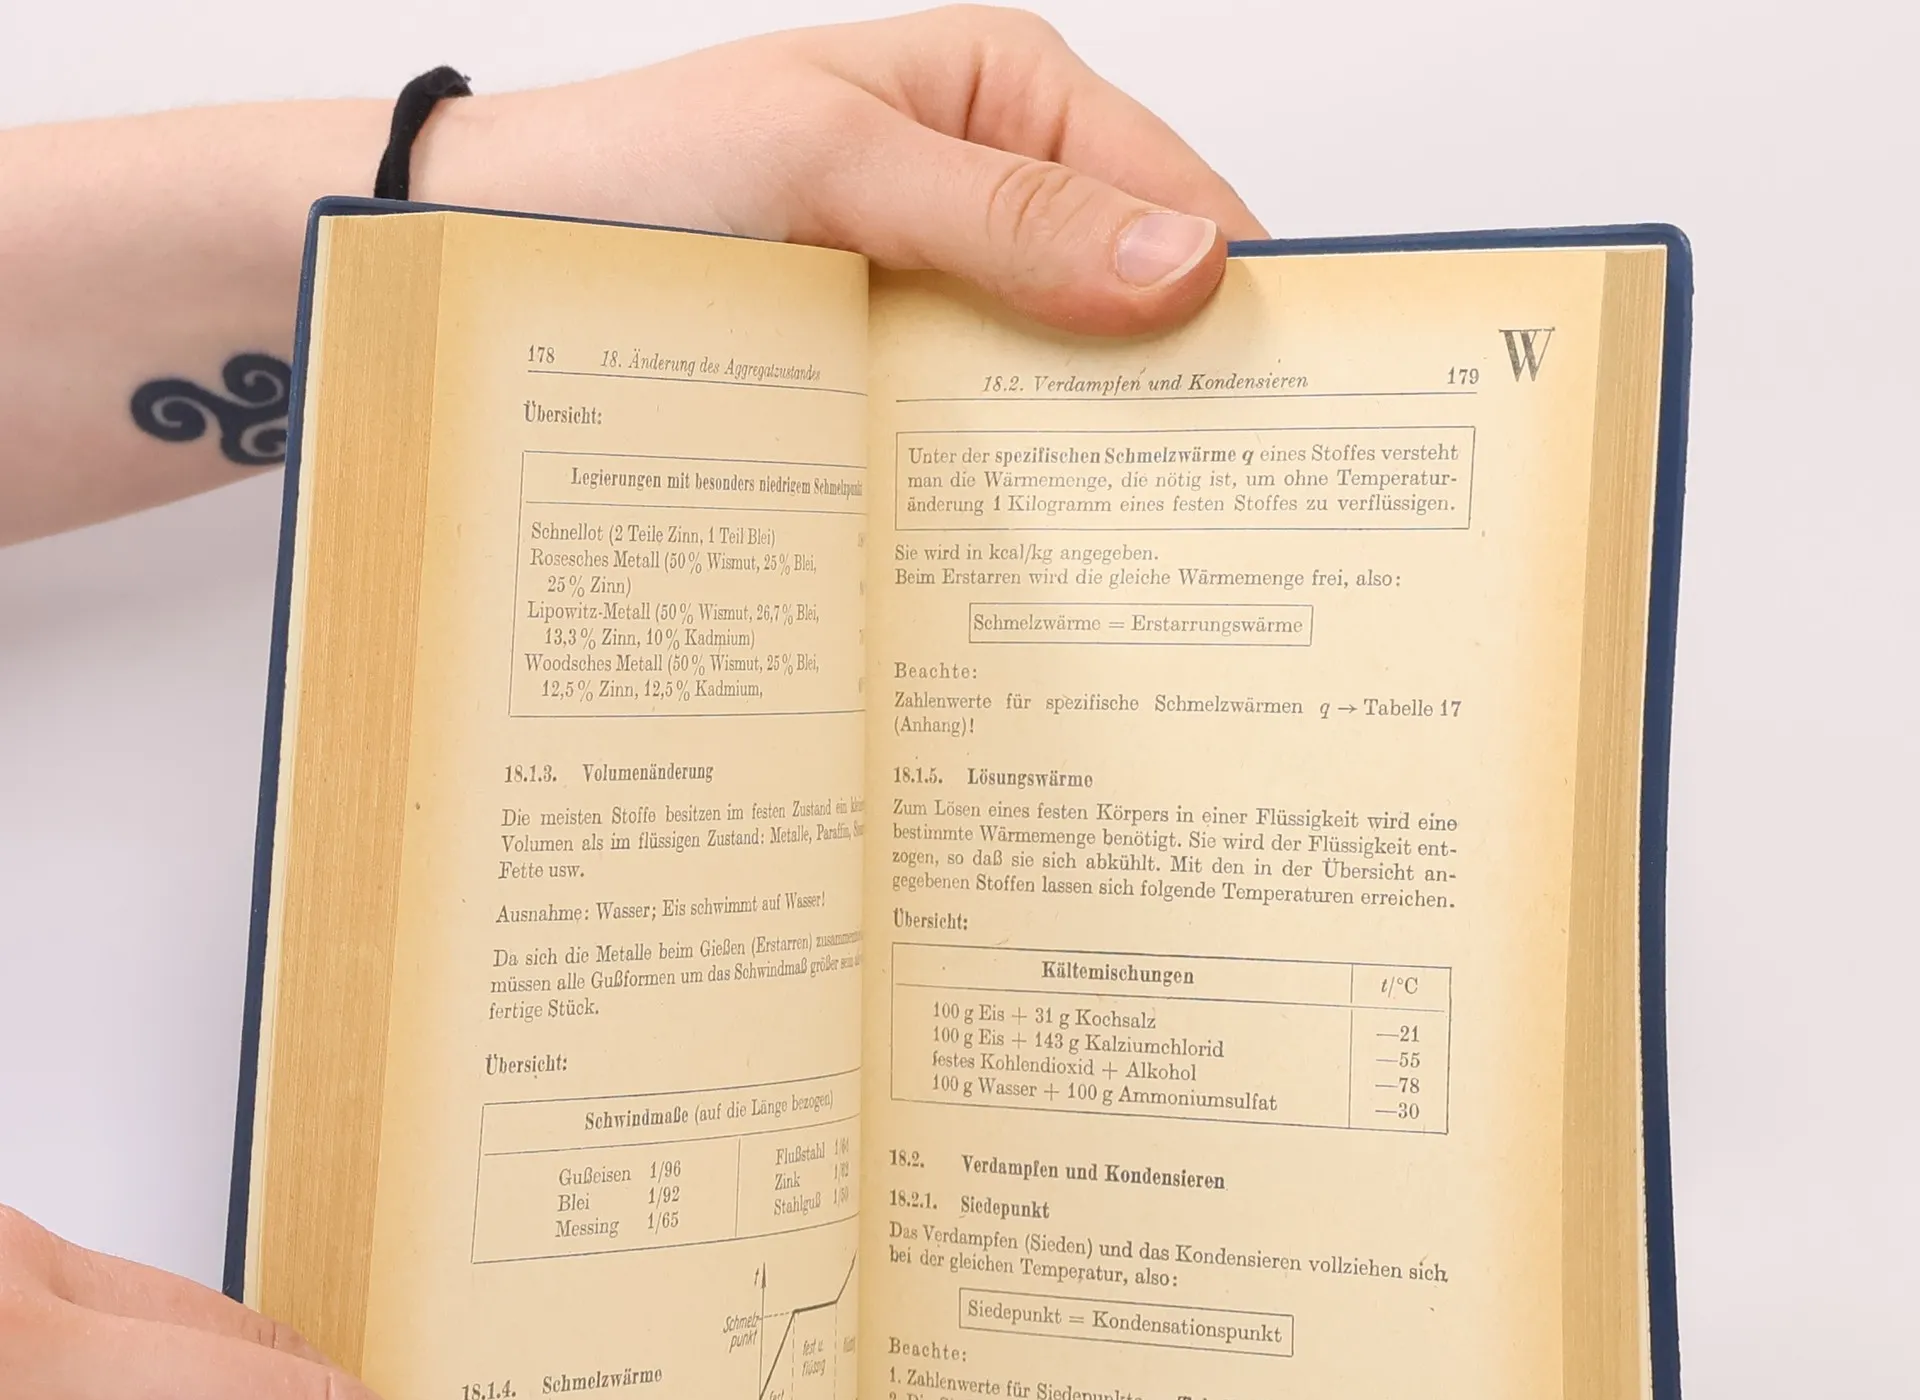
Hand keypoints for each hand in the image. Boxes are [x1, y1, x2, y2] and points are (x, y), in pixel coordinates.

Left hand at [2, 7, 1262, 539]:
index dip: (1240, 308)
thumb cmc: (641, 177)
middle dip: (1177, 403)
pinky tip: (1026, 556)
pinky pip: (982, 439)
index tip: (1284, 420)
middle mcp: (993, 200)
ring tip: (1138, 570)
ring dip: (1091, 466)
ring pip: (1062, 388)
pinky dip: (1009, 493)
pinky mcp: (893, 387)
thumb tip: (1184, 262)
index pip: (1183, 202)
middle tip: (1218, 523)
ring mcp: (944, 305)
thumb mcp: (831, 163)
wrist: (489, 260)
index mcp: (1010, 99)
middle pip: (1136, 308)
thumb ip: (1004, 211)